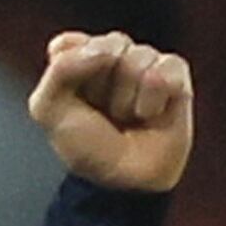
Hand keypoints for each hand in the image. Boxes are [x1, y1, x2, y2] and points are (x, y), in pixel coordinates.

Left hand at [28, 28, 192, 193]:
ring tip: (130, 118)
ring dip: (130, 98)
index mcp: (78, 61)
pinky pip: (167, 67)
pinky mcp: (175, 76)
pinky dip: (157, 97)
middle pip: (111, 44)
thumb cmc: (88, 148)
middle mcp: (112, 57)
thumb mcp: (50, 111)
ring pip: (140, 56)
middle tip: (106, 112)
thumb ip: (61, 69)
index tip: (75, 100)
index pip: (70, 44)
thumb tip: (105, 48)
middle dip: (104, 84)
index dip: (73, 73)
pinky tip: (152, 114)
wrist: (125, 182)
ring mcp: (145, 64)